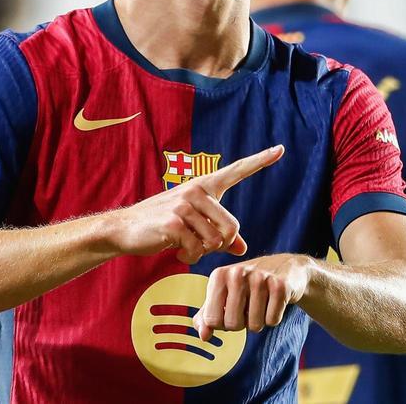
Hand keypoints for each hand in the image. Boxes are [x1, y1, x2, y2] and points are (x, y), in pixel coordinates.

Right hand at [104, 145, 283, 263]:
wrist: (125, 230)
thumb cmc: (161, 227)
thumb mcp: (193, 227)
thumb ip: (219, 236)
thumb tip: (242, 248)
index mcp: (203, 187)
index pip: (236, 171)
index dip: (260, 161)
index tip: (280, 149)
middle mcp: (196, 190)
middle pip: (232, 227)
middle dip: (220, 246)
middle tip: (200, 249)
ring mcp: (185, 205)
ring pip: (216, 241)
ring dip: (202, 254)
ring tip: (186, 248)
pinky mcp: (174, 222)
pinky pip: (198, 249)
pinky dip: (190, 257)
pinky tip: (177, 252)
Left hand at [194, 253, 311, 340]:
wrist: (286, 267)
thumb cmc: (249, 285)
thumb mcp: (223, 295)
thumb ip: (207, 316)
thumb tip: (203, 335)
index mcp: (219, 275)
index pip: (212, 320)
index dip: (222, 323)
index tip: (230, 311)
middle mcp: (237, 273)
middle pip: (233, 324)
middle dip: (242, 324)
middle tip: (248, 308)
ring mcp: (260, 278)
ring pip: (255, 325)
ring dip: (259, 320)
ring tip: (262, 302)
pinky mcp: (281, 286)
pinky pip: (272, 320)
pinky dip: (274, 317)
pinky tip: (274, 301)